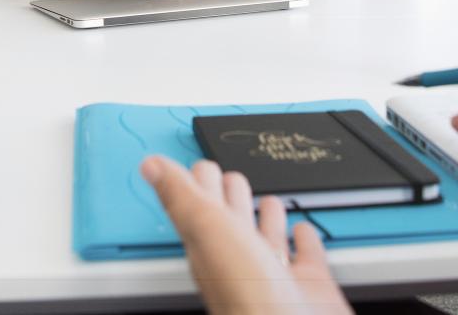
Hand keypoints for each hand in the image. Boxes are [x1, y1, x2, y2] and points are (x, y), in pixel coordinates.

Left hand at [140, 157, 350, 314]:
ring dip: (268, 216)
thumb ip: (181, 195)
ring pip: (267, 235)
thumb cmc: (246, 292)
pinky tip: (303, 232)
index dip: (198, 180)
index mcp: (209, 242)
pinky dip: (304, 240)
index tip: (194, 165)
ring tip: (267, 200)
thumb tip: (149, 165)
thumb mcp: (207, 228)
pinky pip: (306, 256)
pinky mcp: (308, 283)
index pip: (200, 202)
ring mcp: (273, 271)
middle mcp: (238, 257)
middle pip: (232, 217)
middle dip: (231, 194)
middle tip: (230, 177)